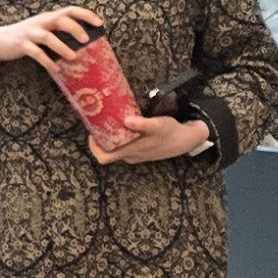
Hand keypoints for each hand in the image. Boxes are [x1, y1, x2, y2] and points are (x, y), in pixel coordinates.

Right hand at [3, 5, 106, 71]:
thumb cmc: (28, 37)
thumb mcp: (44, 30)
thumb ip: (60, 33)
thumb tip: (85, 44)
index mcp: (49, 17)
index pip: (69, 10)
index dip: (84, 14)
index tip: (99, 22)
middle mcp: (40, 22)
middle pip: (59, 20)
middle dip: (74, 28)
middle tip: (86, 39)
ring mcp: (30, 33)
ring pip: (47, 37)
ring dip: (62, 47)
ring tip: (74, 57)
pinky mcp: (21, 45)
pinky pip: (35, 53)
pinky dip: (46, 60)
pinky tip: (56, 69)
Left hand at [90, 114, 211, 163]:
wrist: (185, 140)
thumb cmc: (170, 132)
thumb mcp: (157, 125)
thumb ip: (142, 124)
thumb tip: (126, 120)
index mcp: (130, 152)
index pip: (104, 157)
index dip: (94, 147)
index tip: (92, 133)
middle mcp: (130, 155)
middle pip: (108, 151)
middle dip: (102, 138)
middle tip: (99, 122)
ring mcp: (136, 154)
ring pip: (117, 148)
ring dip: (111, 137)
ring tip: (110, 120)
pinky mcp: (141, 149)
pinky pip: (125, 145)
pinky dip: (121, 137)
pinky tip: (125, 124)